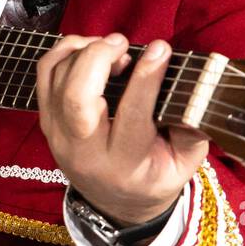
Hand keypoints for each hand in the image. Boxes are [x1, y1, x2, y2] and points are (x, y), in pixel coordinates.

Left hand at [36, 32, 209, 225]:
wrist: (116, 201)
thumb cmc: (154, 175)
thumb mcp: (184, 163)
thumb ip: (193, 130)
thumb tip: (199, 91)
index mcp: (124, 164)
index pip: (131, 115)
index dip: (146, 77)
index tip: (161, 49)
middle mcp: (84, 151)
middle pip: (76, 97)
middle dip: (98, 58)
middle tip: (123, 44)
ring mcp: (58, 136)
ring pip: (57, 80)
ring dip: (84, 51)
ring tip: (112, 46)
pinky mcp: (46, 120)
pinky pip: (45, 74)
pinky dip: (64, 51)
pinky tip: (89, 48)